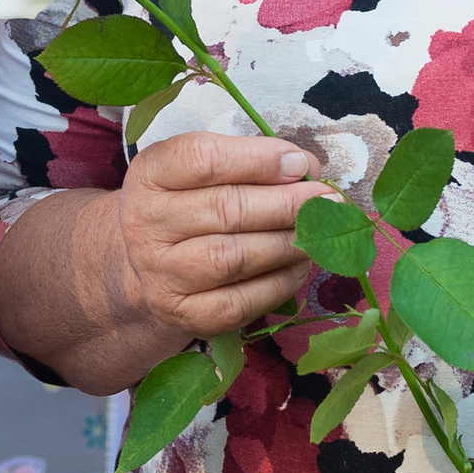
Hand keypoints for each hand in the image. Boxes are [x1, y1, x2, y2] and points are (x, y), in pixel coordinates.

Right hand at [108, 126, 330, 347]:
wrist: (152, 264)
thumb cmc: (190, 203)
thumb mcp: (203, 169)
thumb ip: (249, 160)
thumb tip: (306, 167)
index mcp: (150, 174)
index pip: (202, 158)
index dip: (258, 159)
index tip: (300, 162)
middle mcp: (145, 224)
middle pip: (225, 209)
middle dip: (287, 203)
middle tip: (328, 199)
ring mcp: (161, 274)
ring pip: (234, 257)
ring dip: (287, 242)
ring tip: (319, 232)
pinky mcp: (184, 314)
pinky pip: (240, 302)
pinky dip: (279, 282)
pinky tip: (299, 264)